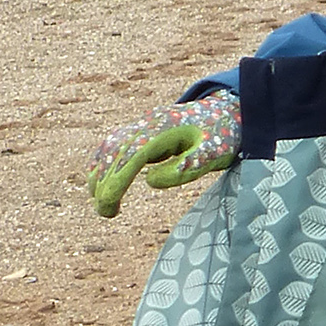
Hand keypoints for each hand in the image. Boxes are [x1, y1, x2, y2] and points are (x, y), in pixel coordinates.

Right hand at [90, 90, 240, 217]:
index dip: (116, 181)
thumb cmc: (223, 136)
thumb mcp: (213, 154)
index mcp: (165, 130)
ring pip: (110, 146)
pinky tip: (95, 179)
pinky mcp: (143, 129)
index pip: (131, 156)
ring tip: (100, 203)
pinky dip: (101, 160)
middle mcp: (148, 123)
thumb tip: (148, 181)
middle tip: (105, 213)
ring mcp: (144, 124)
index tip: (108, 205)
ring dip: (99, 173)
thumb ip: (186, 166)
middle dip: (104, 182)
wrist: (229, 111)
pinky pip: (114, 142)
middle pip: (116, 152)